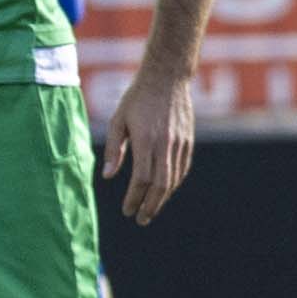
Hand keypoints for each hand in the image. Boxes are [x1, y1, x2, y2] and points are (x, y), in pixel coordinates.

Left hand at [104, 66, 193, 225]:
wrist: (166, 78)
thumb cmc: (137, 98)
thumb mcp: (118, 120)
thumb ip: (114, 149)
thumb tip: (108, 176)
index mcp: (145, 140)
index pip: (141, 179)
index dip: (134, 198)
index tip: (127, 210)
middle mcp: (165, 144)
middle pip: (160, 185)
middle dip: (150, 206)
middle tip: (141, 220)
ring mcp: (179, 143)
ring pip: (173, 180)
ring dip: (162, 198)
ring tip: (150, 210)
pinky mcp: (188, 141)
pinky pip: (182, 169)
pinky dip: (173, 184)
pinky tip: (164, 192)